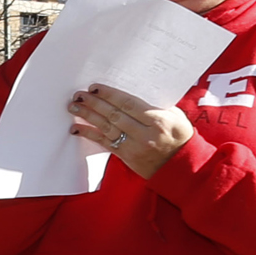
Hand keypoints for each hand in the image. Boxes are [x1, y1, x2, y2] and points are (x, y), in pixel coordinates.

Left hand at [68, 82, 192, 178]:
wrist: (182, 166)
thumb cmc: (179, 136)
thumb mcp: (175, 116)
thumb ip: (155, 105)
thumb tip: (133, 89)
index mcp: (158, 120)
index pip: (128, 104)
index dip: (109, 94)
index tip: (94, 87)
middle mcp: (145, 134)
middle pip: (114, 115)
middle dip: (94, 103)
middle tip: (78, 95)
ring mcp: (134, 147)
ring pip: (106, 128)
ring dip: (88, 116)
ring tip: (73, 107)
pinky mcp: (126, 156)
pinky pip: (104, 143)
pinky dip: (89, 135)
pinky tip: (76, 128)